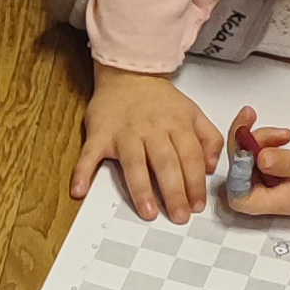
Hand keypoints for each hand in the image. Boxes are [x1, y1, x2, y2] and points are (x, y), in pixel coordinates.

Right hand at [73, 65, 221, 223]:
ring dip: (141, 189)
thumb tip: (209, 168)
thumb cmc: (159, 100)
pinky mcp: (100, 134)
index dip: (195, 183)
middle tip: (179, 216)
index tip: (197, 205)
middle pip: (166, 163)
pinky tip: (79, 190)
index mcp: (176, 125)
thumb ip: (208, 138)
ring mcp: (124, 133)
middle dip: (174, 192)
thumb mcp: (192, 112)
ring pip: (134, 163)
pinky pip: (89, 155)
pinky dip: (82, 172)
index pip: (190, 157)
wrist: (128, 73)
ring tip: (148, 212)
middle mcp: (152, 130)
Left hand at [224, 127, 289, 218]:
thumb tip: (260, 158)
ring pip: (249, 161)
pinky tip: (281, 135)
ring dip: (257, 140)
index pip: (240, 198)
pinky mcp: (278, 170)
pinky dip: (266, 142)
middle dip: (243, 146)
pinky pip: (261, 156)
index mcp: (278, 201)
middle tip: (249, 123)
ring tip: (280, 132)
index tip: (246, 151)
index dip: (237, 175)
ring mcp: (274, 182)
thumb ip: (286, 163)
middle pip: (239, 174)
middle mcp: (272, 194)